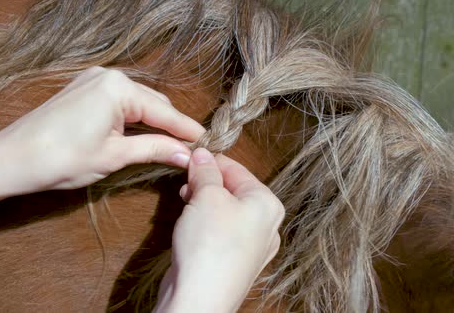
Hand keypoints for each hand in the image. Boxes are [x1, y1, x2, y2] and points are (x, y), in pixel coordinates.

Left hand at [0, 66, 203, 195]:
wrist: (12, 158)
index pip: (164, 112)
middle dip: (171, 126)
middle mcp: (109, 76)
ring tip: (170, 145)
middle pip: (153, 103)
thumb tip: (187, 155)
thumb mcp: (114, 156)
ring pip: (137, 102)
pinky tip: (142, 134)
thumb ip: (155, 149)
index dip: (187, 130)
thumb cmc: (62, 159)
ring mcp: (93, 80)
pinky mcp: (83, 89)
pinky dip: (133, 118)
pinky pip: (119, 102)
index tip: (209, 143)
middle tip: (190, 149)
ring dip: (153, 122)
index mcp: (118, 88)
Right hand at [154, 148, 284, 312]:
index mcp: (268, 204)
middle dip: (206, 182)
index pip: (239, 169)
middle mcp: (266, 225)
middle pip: (233, 190)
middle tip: (185, 181)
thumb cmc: (210, 244)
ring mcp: (252, 247)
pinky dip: (205, 222)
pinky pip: (220, 232)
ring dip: (203, 201)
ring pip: (225, 211)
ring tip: (184, 199)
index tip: (191, 156)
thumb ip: (205, 171)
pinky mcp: (234, 262)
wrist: (200, 298)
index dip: (211, 160)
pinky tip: (189, 222)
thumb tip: (202, 154)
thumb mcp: (206, 195)